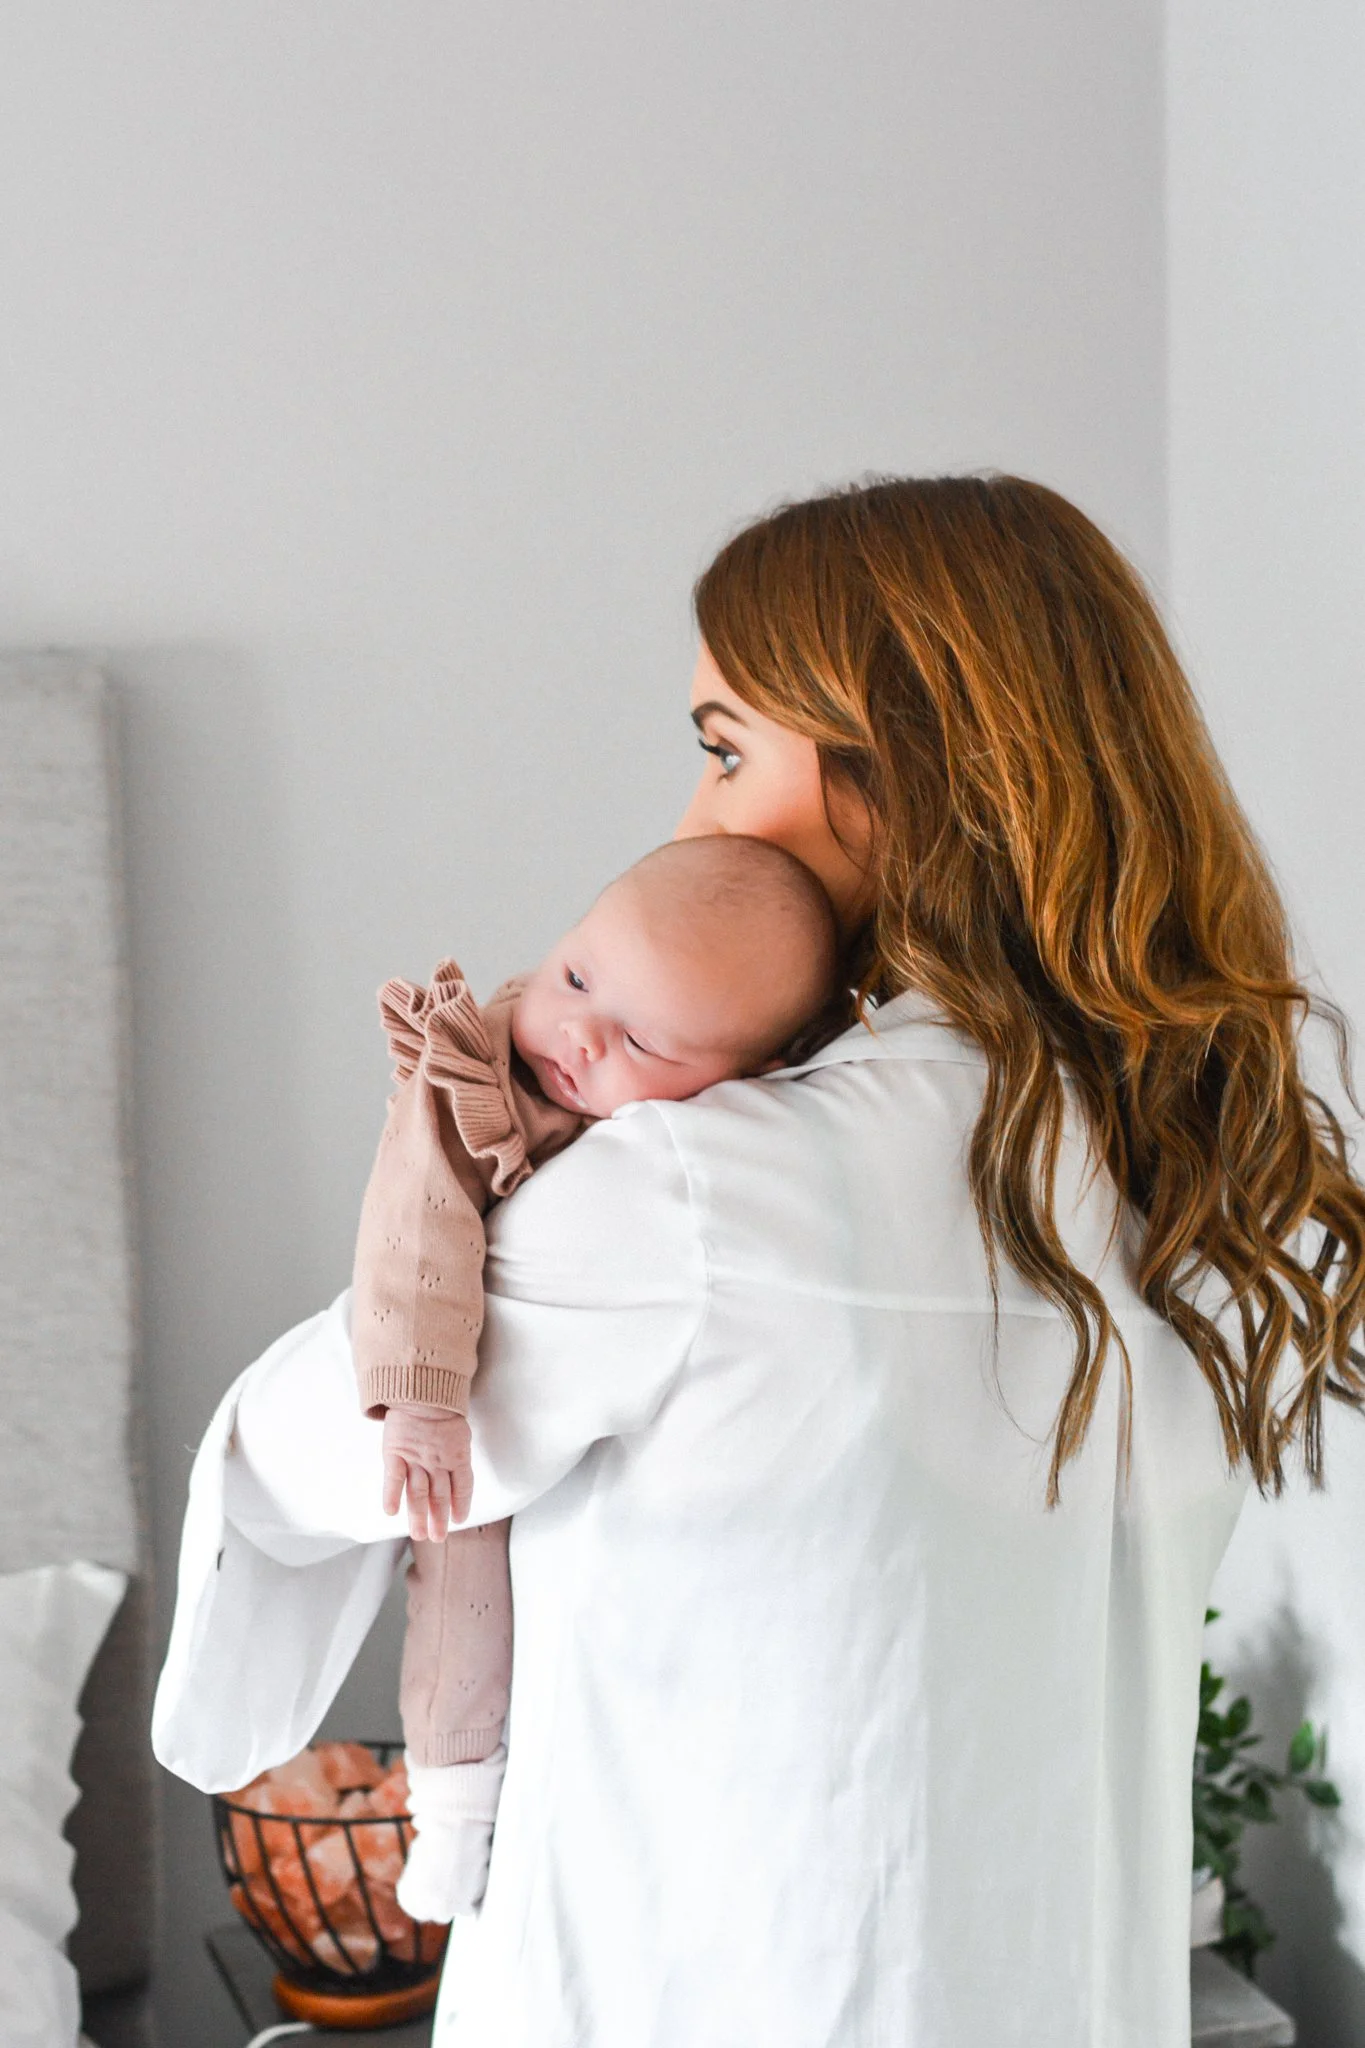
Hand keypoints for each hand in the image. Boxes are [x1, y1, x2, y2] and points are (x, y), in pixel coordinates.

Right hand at [381, 1404, 473, 1540]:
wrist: (422, 1388)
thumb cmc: (442, 1405)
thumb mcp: (459, 1429)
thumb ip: (457, 1450)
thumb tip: (458, 1465)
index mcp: (458, 1455)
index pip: (463, 1487)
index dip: (461, 1505)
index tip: (459, 1520)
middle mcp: (438, 1461)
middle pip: (439, 1495)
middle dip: (439, 1519)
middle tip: (437, 1538)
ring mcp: (416, 1458)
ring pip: (418, 1494)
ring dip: (418, 1516)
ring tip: (418, 1535)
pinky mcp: (396, 1453)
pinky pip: (394, 1478)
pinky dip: (392, 1495)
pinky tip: (391, 1512)